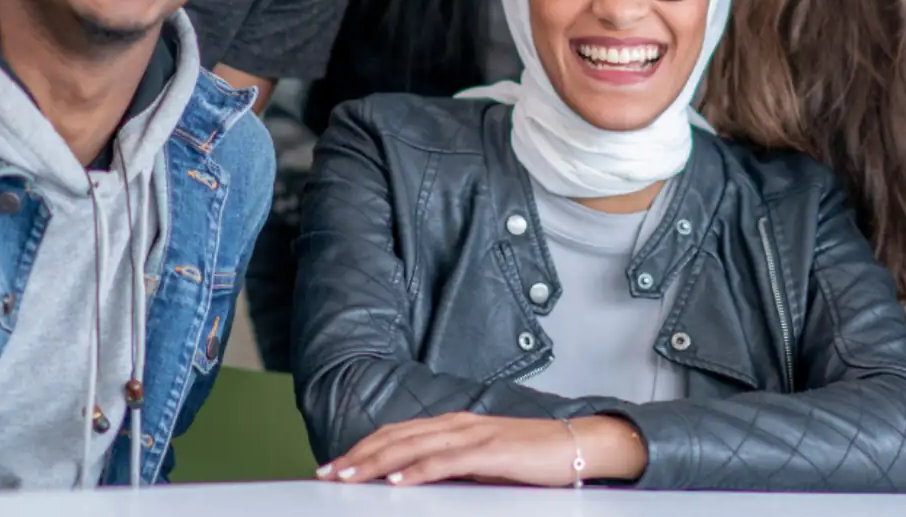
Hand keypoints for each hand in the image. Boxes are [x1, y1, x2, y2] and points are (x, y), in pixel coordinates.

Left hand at [316, 412, 646, 487]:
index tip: (336, 465)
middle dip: (358, 456)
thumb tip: (416, 481)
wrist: (579, 445)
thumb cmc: (532, 457)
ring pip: (413, 447)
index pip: (398, 433)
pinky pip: (447, 461)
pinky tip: (397, 480)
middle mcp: (459, 423)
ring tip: (348, 477)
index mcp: (455, 424)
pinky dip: (418, 470)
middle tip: (327, 473)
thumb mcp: (483, 461)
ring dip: (376, 462)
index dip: (364, 448)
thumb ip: (452, 466)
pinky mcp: (492, 452)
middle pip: (397, 437)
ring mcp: (475, 435)